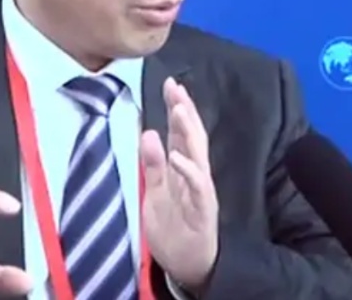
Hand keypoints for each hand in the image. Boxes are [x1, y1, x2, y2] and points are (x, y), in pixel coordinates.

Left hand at [140, 77, 218, 291]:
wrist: (189, 266)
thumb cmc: (173, 229)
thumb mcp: (154, 194)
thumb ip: (152, 165)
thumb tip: (148, 132)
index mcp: (182, 169)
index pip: (180, 133)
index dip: (176, 109)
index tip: (170, 84)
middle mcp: (194, 175)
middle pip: (192, 137)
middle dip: (184, 111)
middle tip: (176, 87)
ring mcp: (200, 192)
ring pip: (198, 156)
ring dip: (189, 132)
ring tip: (179, 109)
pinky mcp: (203, 211)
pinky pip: (198, 188)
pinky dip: (188, 171)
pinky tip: (178, 157)